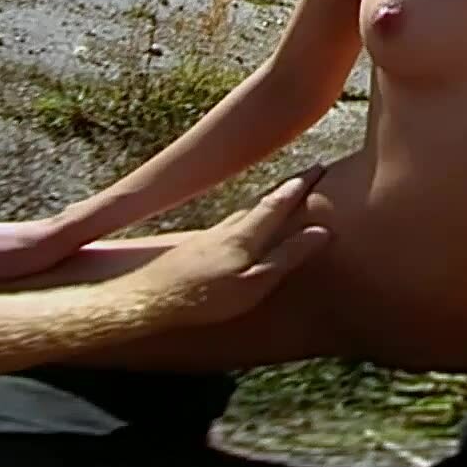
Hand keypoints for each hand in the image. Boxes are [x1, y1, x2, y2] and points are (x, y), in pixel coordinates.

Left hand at [110, 172, 333, 327]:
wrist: (144, 299)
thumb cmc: (203, 298)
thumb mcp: (254, 284)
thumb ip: (287, 257)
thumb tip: (322, 231)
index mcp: (246, 235)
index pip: (280, 203)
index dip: (300, 186)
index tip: (320, 167)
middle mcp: (226, 229)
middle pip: (261, 202)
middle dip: (284, 189)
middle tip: (303, 177)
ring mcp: (205, 238)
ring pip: (241, 213)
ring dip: (262, 203)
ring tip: (275, 198)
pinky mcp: (190, 250)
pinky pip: (226, 226)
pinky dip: (241, 219)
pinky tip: (234, 229)